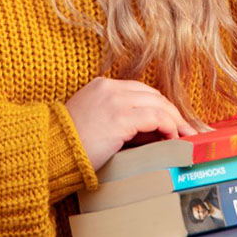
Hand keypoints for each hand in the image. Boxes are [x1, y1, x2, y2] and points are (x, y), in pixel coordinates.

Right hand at [64, 77, 196, 169]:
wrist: (51, 151)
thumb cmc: (70, 144)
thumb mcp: (95, 123)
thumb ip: (120, 120)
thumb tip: (152, 131)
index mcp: (102, 85)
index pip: (141, 91)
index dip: (159, 105)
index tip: (172, 120)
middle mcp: (110, 88)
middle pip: (153, 94)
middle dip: (172, 112)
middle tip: (185, 129)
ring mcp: (115, 101)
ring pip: (158, 104)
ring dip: (175, 120)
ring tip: (184, 136)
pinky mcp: (121, 118)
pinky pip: (156, 117)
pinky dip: (169, 126)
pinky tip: (173, 138)